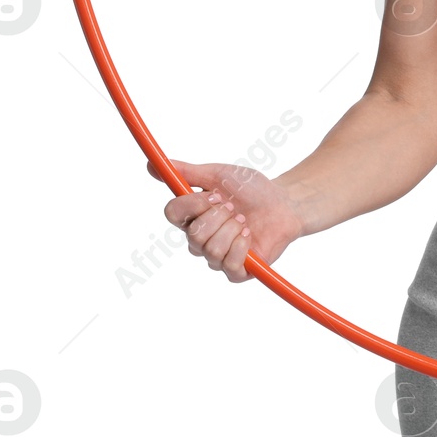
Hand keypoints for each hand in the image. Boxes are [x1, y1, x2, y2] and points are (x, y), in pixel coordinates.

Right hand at [148, 157, 303, 283]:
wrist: (283, 203)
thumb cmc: (251, 189)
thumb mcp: (218, 175)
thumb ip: (187, 172)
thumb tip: (152, 165)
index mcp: (191, 216)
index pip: (172, 213)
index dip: (194, 204)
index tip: (215, 194)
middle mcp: (199, 239)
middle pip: (194, 233)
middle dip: (220, 216)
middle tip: (235, 208)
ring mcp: (216, 257)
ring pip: (211, 249)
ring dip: (234, 229)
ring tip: (245, 221)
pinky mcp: (236, 271)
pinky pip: (229, 265)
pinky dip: (242, 246)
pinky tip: (249, 236)